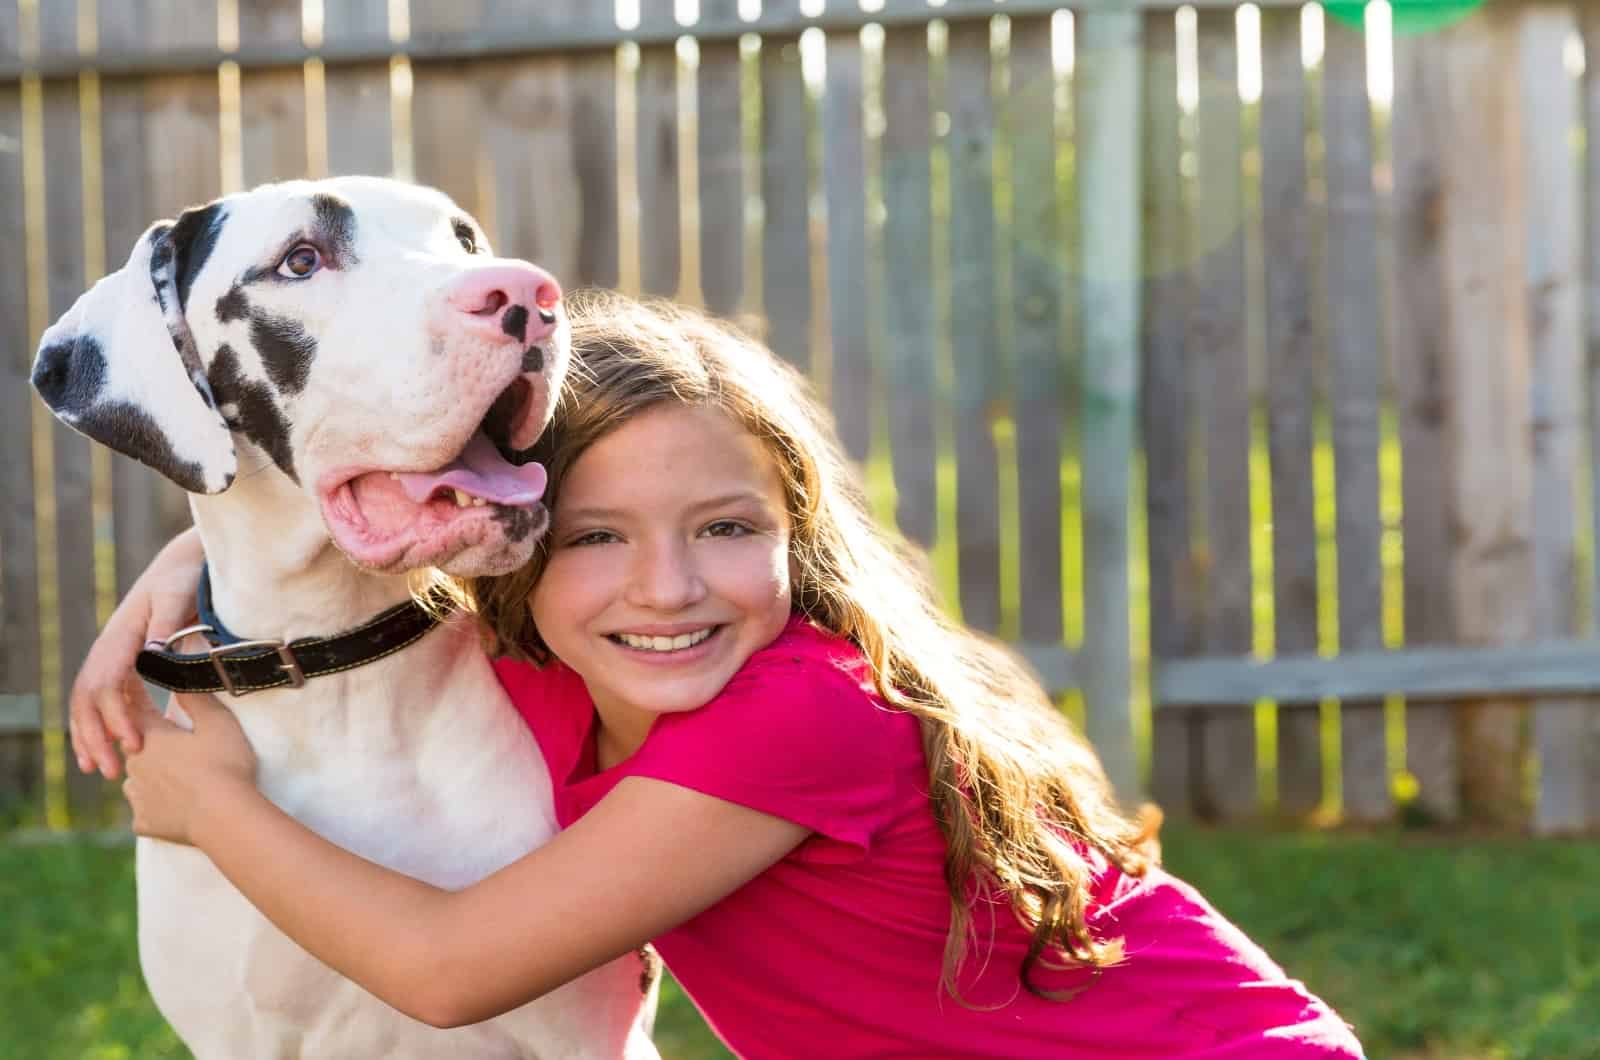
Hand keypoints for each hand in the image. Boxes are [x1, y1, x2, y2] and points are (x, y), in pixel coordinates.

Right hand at [70, 528, 204, 778]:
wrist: (182, 564)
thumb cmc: (185, 578)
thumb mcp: (179, 595)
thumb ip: (167, 623)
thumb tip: (150, 655)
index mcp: (122, 636)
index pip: (109, 684)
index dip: (117, 717)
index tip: (134, 745)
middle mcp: (110, 647)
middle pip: (88, 697)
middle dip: (94, 736)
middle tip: (109, 771)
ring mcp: (113, 655)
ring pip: (88, 701)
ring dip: (90, 736)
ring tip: (98, 770)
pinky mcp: (122, 661)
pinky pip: (102, 697)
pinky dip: (98, 723)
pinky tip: (106, 747)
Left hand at [123, 693, 257, 845]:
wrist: (223, 817)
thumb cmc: (225, 766)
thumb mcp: (219, 723)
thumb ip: (196, 699)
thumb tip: (180, 679)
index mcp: (153, 737)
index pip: (136, 710)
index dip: (136, 696)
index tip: (132, 682)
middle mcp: (137, 765)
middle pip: (134, 747)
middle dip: (148, 742)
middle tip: (171, 743)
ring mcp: (138, 796)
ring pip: (136, 780)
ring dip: (148, 776)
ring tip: (174, 778)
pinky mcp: (144, 822)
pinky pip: (144, 811)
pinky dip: (155, 807)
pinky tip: (172, 808)